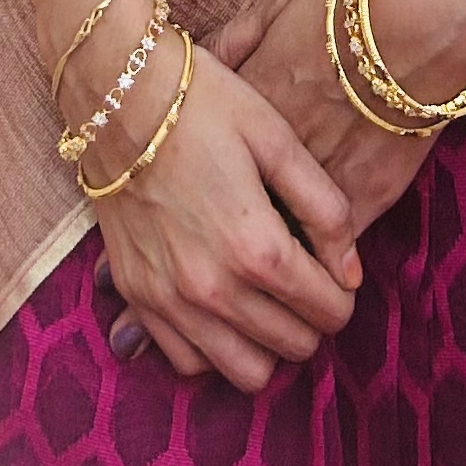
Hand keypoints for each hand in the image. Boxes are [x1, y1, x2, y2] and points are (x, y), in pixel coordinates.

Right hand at [84, 25, 360, 391]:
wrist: (115, 93)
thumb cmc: (204, 103)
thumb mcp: (276, 137)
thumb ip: (325, 208)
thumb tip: (351, 273)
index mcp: (256, 246)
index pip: (329, 309)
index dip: (344, 293)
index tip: (335, 268)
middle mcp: (213, 288)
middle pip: (294, 346)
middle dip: (312, 317)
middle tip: (305, 278)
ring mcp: (169, 300)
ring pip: (247, 372)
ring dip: (269, 343)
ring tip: (267, 298)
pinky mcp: (138, 297)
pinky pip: (189, 362)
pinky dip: (215, 348)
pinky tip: (222, 306)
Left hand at [210, 0, 465, 236]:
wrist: (422, 14)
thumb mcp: (277, 2)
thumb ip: (235, 40)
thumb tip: (202, 60)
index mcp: (247, 106)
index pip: (208, 153)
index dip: (206, 166)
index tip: (206, 174)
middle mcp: (274, 153)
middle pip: (242, 202)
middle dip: (230, 220)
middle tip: (228, 231)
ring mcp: (319, 179)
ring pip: (287, 235)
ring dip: (278, 246)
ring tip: (272, 261)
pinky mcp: (366, 196)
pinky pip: (335, 244)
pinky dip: (327, 254)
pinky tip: (322, 259)